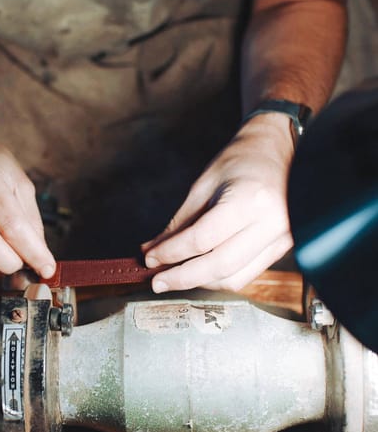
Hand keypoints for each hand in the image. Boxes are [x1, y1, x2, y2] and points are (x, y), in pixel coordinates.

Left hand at [142, 114, 294, 291]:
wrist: (279, 149)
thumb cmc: (240, 160)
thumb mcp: (203, 185)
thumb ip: (179, 223)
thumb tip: (152, 250)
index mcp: (250, 200)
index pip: (202, 239)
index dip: (171, 253)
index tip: (149, 258)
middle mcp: (271, 223)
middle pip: (219, 266)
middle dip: (182, 278)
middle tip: (157, 281)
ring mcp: (282, 238)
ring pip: (233, 278)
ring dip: (200, 282)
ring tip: (174, 276)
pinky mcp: (283, 248)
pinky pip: (246, 274)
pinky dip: (218, 277)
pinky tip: (199, 272)